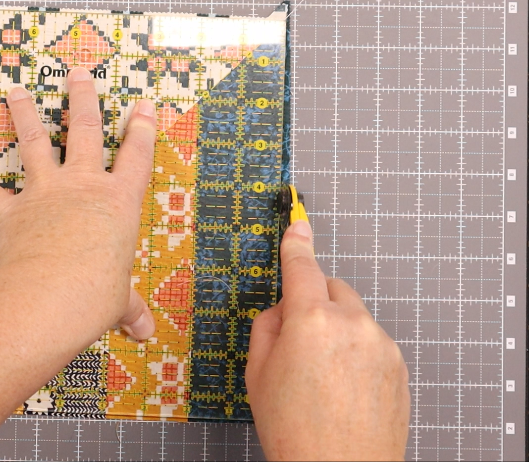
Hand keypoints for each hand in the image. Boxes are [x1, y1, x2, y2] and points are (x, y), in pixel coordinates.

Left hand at [0, 67, 156, 340]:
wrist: (47, 297)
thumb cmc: (94, 297)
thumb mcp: (119, 302)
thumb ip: (129, 309)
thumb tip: (143, 332)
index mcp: (119, 202)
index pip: (137, 156)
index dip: (142, 128)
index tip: (143, 104)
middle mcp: (83, 187)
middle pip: (86, 131)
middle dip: (83, 98)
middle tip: (77, 72)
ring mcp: (45, 194)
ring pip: (36, 144)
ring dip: (24, 115)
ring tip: (15, 91)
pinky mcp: (13, 212)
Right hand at [246, 220, 410, 460]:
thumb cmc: (295, 431)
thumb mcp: (257, 373)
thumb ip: (268, 327)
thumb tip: (282, 311)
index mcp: (311, 320)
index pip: (301, 268)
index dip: (296, 243)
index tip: (298, 226)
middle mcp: (352, 324)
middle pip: (332, 289)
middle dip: (314, 301)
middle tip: (297, 339)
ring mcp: (381, 344)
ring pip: (354, 317)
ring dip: (337, 330)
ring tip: (321, 377)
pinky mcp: (399, 365)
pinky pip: (372, 342)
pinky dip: (356, 352)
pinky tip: (343, 387)